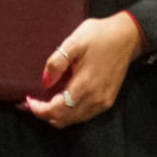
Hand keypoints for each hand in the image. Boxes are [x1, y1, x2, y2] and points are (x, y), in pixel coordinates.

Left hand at [25, 13, 145, 127]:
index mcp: (84, 87)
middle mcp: (94, 100)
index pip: (57, 110)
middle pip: (64, 120)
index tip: (28, 101)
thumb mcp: (74, 42)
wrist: (128, 37)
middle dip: (45, 114)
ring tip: (44, 100)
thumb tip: (45, 81)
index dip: (39, 109)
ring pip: (73, 120)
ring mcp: (102, 103)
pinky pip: (84, 115)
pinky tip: (62, 98)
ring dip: (57, 114)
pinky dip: (70, 112)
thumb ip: (57, 63)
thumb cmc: (99, 36)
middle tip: (32, 101)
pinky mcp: (108, 100)